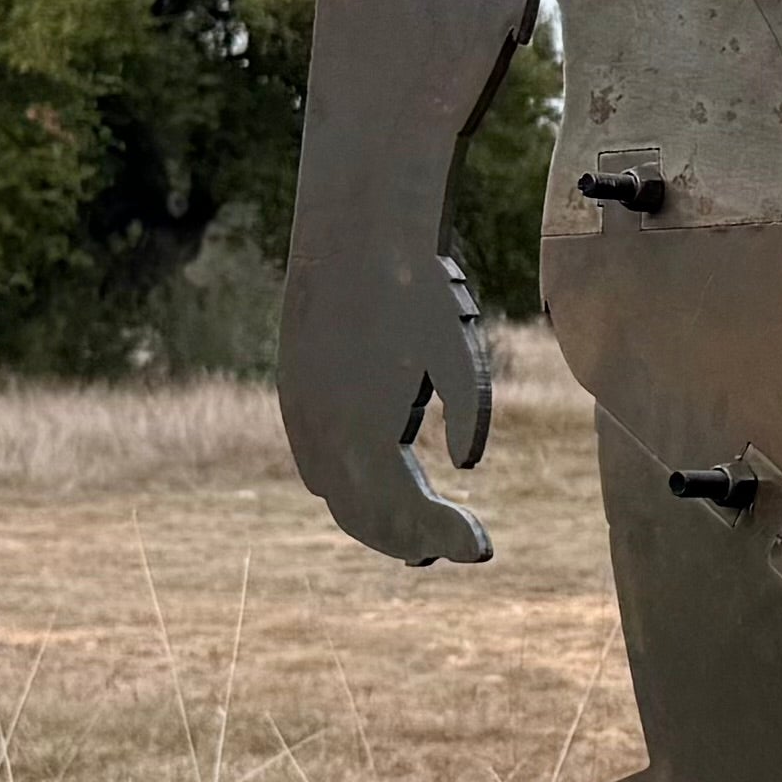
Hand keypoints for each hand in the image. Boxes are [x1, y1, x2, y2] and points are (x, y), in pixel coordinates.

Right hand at [278, 240, 494, 567]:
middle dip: (410, 540)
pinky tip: (370, 488)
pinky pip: (315, 465)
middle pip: (366, 517)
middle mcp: (326, 433)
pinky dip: (345, 490)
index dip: (446, 536)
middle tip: (456, 549)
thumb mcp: (457, 346)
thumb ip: (469, 408)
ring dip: (375, 523)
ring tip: (416, 539)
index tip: (485, 550)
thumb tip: (467, 465)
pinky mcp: (297, 395)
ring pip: (335, 496)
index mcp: (366, 429)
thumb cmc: (418, 286)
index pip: (407, 513)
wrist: (356, 232)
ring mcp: (305, 416)